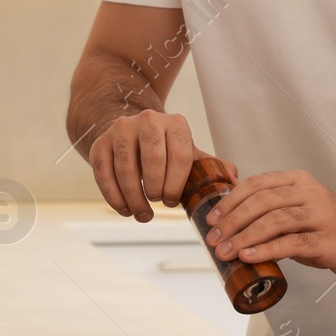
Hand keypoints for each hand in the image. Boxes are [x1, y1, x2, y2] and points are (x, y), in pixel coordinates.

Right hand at [88, 111, 234, 221]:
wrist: (131, 132)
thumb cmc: (166, 149)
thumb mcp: (187, 151)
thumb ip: (209, 166)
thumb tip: (235, 180)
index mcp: (176, 124)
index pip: (180, 157)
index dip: (177, 185)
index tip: (173, 201)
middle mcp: (148, 120)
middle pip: (153, 161)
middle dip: (156, 190)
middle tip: (157, 204)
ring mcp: (121, 130)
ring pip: (126, 169)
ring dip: (134, 199)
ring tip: (142, 214)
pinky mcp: (100, 142)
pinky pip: (103, 173)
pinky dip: (113, 197)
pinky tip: (124, 209)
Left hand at [204, 169, 335, 279]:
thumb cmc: (329, 228)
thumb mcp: (300, 210)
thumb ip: (272, 210)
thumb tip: (229, 219)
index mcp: (299, 181)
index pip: (257, 184)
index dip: (230, 201)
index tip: (211, 219)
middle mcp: (310, 193)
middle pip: (262, 202)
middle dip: (232, 221)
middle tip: (213, 239)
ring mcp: (321, 216)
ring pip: (274, 221)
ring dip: (245, 237)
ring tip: (226, 252)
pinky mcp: (328, 241)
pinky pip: (292, 243)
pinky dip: (266, 250)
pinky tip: (249, 258)